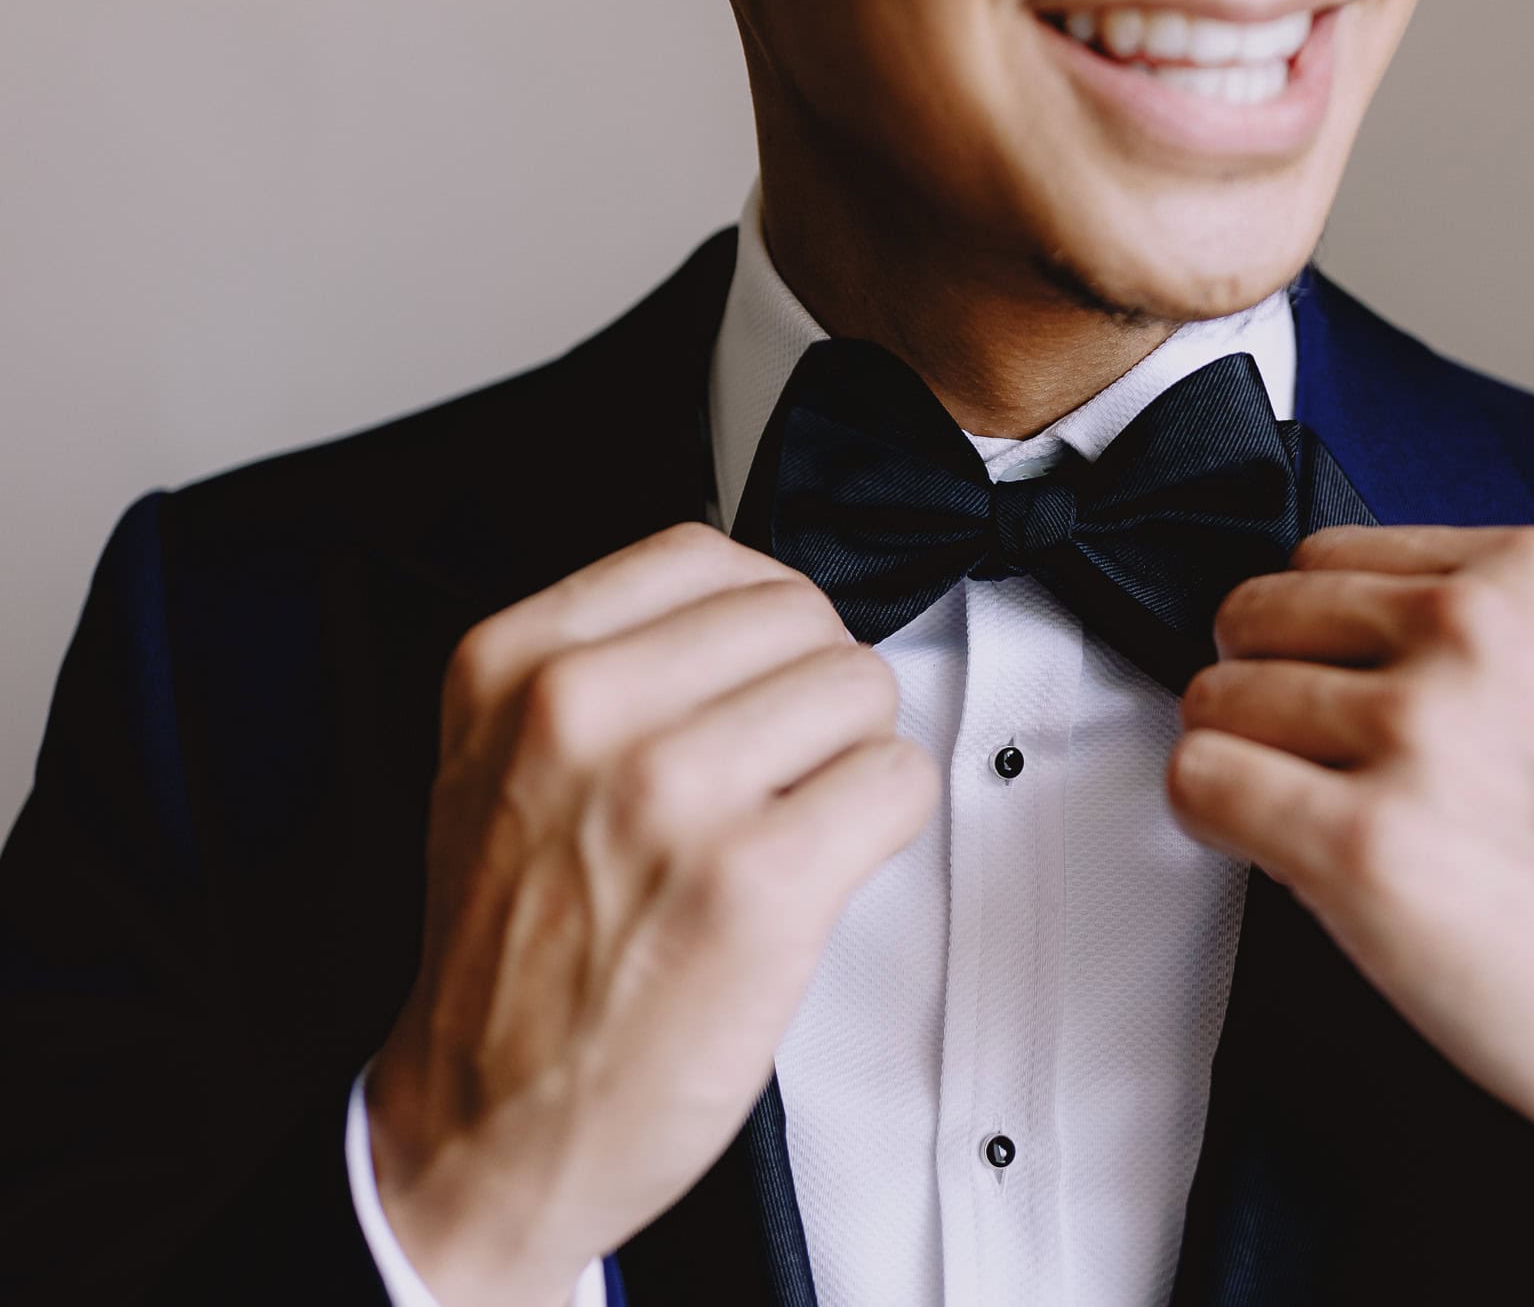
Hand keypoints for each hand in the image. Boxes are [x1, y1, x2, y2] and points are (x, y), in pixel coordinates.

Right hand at [365, 524, 936, 1306]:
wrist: (485, 1128)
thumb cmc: (511, 956)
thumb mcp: (497, 764)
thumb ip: (603, 664)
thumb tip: (759, 609)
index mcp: (512, 665)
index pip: (706, 555)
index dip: (757, 626)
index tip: (754, 685)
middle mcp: (581, 712)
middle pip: (798, 614)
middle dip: (812, 690)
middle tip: (778, 770)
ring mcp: (670, 793)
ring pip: (860, 688)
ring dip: (852, 755)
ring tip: (791, 823)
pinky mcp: (756, 883)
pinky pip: (896, 780)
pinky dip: (885, 821)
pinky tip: (822, 866)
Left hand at [1167, 524, 1533, 1178]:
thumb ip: (1471, 625)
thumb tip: (1324, 624)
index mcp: (1529, 575)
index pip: (1319, 558)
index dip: (1313, 640)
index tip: (1340, 693)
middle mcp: (1471, 633)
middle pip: (1251, 618)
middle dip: (1264, 693)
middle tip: (1317, 765)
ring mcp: (1417, 733)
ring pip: (1214, 701)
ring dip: (1242, 762)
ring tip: (1320, 819)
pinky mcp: (1360, 842)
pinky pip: (1198, 782)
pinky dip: (1213, 819)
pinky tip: (1278, 850)